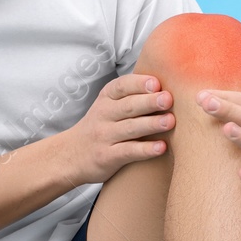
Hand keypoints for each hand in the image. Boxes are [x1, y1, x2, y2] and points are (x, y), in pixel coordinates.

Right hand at [60, 73, 174, 184]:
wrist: (70, 155)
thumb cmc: (100, 127)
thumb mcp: (108, 106)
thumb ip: (131, 96)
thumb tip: (168, 87)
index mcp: (106, 98)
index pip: (121, 86)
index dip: (139, 84)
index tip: (157, 83)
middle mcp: (104, 115)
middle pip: (128, 106)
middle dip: (149, 102)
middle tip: (168, 99)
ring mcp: (104, 136)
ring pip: (130, 128)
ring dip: (151, 124)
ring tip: (170, 121)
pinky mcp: (107, 157)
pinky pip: (128, 152)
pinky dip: (145, 150)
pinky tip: (161, 147)